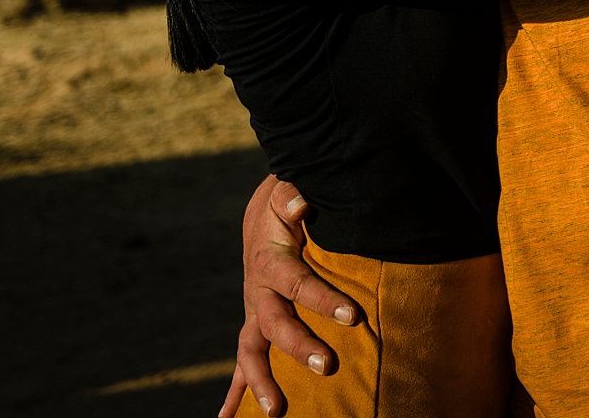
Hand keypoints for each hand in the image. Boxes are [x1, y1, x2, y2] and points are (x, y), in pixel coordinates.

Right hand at [219, 176, 361, 417]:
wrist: (263, 215)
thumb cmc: (284, 204)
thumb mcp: (285, 193)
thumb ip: (292, 195)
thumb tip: (301, 206)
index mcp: (270, 262)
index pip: (298, 284)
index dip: (324, 300)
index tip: (353, 315)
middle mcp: (258, 292)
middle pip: (274, 325)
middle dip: (299, 347)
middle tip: (327, 366)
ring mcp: (254, 312)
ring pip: (251, 351)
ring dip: (260, 382)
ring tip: (275, 412)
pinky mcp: (254, 323)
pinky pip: (242, 361)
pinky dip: (235, 390)